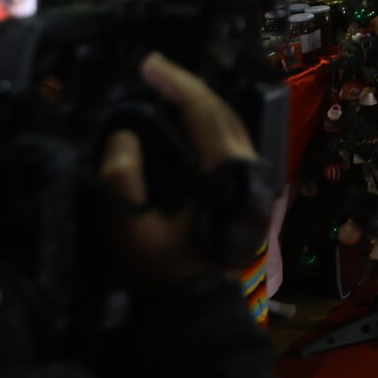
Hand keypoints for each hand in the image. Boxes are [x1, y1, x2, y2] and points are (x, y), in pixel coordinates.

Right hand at [99, 53, 259, 285]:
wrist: (198, 313)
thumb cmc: (166, 275)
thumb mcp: (133, 233)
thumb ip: (123, 181)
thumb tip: (124, 139)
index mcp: (230, 175)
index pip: (206, 113)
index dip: (177, 83)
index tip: (148, 64)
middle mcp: (251, 171)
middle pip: (222, 113)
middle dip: (187, 87)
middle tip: (152, 69)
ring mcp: (254, 181)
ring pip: (229, 126)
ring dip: (197, 105)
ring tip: (163, 89)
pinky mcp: (247, 192)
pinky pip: (228, 143)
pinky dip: (204, 125)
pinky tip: (181, 123)